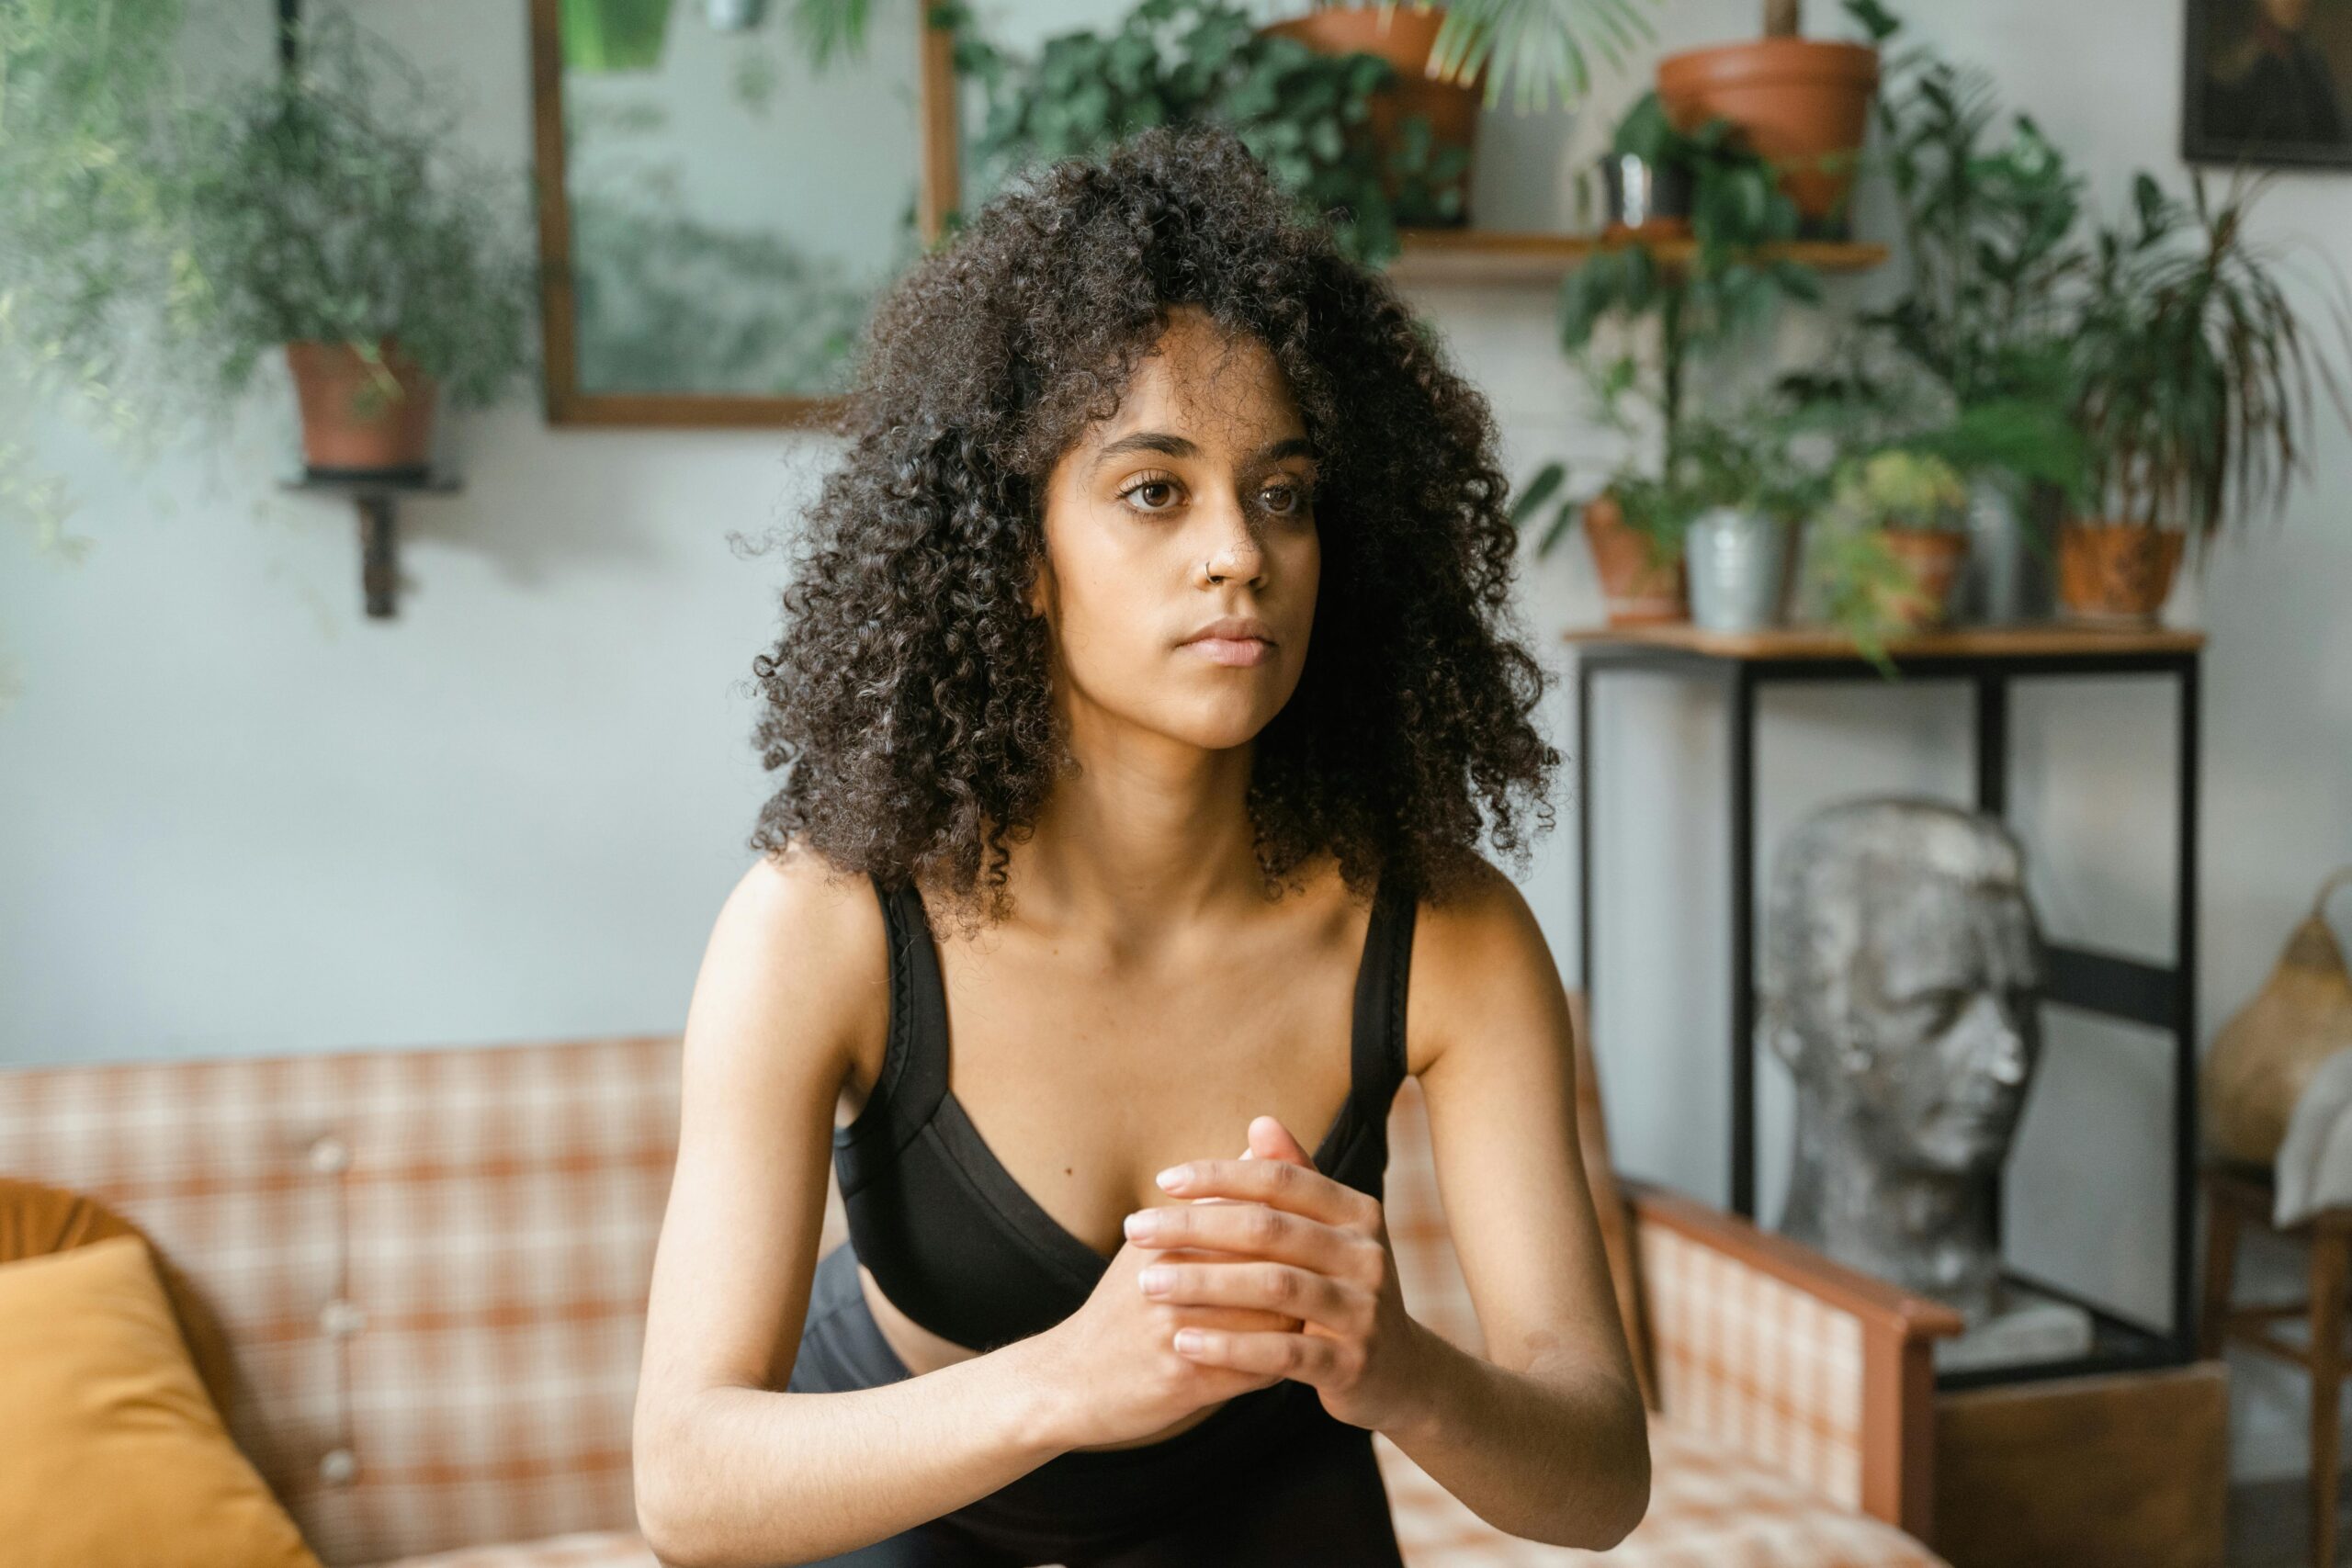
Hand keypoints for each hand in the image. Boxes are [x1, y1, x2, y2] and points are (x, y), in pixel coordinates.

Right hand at [1027, 1134, 1303, 1449]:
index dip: (1292, 1233)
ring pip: (1270, 1321)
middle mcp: (1173, 1275)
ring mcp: (1177, 1329)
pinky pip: (1255, 1371)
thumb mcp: (1159, 1239)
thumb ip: (1219, 1193)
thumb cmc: (1126, 1303)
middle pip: (1268, 1266)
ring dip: (1296, 1324)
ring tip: (1310, 1323)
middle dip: (1302, 1277)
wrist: (1069, 1380)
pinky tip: (1285, 1364)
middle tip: (1325, 1284)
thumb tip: (1268, 1136)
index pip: (1254, 1220)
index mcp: (1170, 1234)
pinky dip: (1275, 1366)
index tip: (1314, 1243)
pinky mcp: (1184, 1379)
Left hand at [1123, 1114, 1434, 1431]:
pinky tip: (1182, 1342)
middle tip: (1135, 1229)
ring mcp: (1363, 1311)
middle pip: (1269, 1228)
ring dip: (1203, 1283)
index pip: (1280, 1179)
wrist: (1399, 1374)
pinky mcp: (1351, 1365)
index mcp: (1357, 1213)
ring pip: (1274, 1287)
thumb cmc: (1343, 1290)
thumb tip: (1259, 1122)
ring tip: (1147, 1282)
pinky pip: (1282, 1354)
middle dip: (1195, 1226)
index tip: (1163, 1180)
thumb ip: (1294, 1180)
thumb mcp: (1328, 1233)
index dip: (1219, 1175)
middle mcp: (1367, 1255)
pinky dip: (1229, 1347)